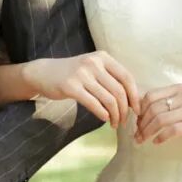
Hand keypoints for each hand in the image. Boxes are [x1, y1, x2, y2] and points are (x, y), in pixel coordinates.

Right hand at [23, 51, 139, 128]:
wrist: (44, 73)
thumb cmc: (73, 73)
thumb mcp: (93, 67)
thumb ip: (111, 78)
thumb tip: (133, 99)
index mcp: (103, 57)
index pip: (126, 77)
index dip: (134, 95)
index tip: (136, 110)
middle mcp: (94, 63)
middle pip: (119, 91)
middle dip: (124, 110)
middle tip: (123, 121)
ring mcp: (82, 74)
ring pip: (108, 99)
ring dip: (114, 115)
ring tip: (114, 123)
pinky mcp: (71, 87)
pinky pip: (94, 104)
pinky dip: (102, 114)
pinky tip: (104, 119)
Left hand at [135, 85, 181, 147]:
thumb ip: (169, 102)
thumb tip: (141, 111)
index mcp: (180, 89)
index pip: (150, 96)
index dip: (140, 111)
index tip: (136, 123)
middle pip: (153, 109)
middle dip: (141, 124)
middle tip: (136, 136)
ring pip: (161, 120)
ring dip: (147, 132)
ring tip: (142, 141)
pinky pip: (173, 130)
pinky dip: (161, 137)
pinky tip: (157, 142)